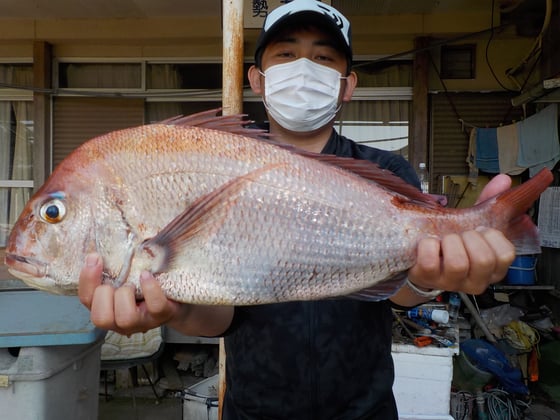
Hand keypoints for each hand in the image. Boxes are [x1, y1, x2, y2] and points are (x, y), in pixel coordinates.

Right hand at [78, 253, 182, 334]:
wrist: (175, 297)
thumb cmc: (143, 282)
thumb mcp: (124, 274)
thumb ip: (110, 265)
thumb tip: (102, 240)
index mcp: (106, 308)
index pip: (86, 300)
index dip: (87, 279)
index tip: (94, 257)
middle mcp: (120, 322)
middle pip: (100, 318)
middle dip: (104, 294)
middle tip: (117, 281)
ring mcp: (142, 321)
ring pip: (125, 318)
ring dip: (126, 295)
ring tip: (133, 283)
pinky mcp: (162, 315)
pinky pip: (154, 305)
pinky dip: (150, 288)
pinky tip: (147, 275)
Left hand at [408, 174, 515, 294]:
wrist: (422, 261)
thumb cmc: (452, 245)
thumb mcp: (472, 226)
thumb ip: (488, 203)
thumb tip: (503, 180)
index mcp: (493, 268)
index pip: (506, 254)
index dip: (491, 236)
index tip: (480, 230)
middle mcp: (475, 280)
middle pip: (483, 259)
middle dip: (469, 238)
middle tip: (460, 236)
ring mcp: (451, 282)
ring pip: (458, 263)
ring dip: (449, 243)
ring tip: (444, 241)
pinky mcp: (427, 278)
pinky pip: (430, 261)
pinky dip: (428, 245)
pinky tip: (429, 244)